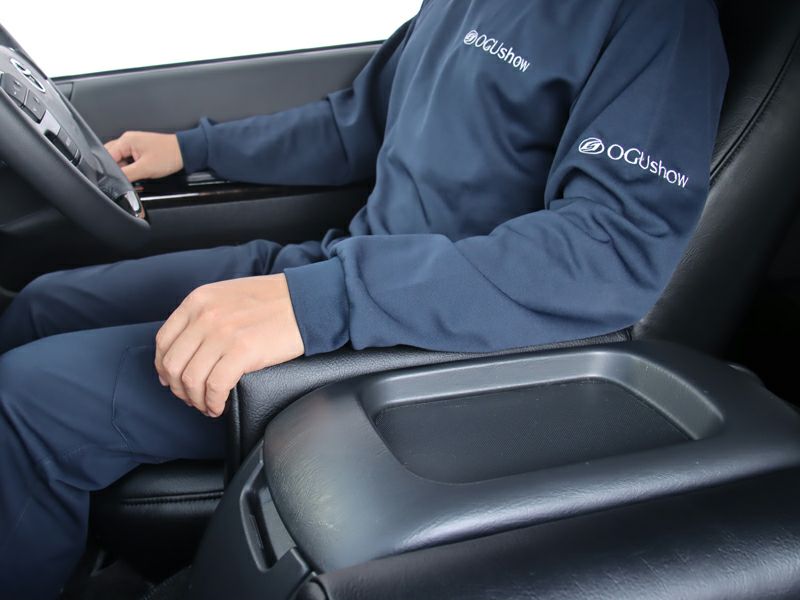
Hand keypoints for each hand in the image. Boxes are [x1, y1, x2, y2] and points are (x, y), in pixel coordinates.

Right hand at [104, 131, 183, 181]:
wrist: (185, 152)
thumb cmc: (170, 155)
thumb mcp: (145, 169)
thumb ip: (127, 175)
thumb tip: (114, 181)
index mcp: (126, 140)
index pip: (106, 157)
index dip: (109, 170)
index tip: (115, 180)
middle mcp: (127, 140)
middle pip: (111, 158)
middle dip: (117, 170)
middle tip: (129, 177)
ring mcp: (133, 145)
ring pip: (120, 160)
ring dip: (125, 170)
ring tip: (138, 174)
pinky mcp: (139, 150)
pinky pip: (128, 160)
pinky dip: (131, 168)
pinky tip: (140, 173)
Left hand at [155, 274, 304, 416]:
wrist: (307, 300)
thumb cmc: (274, 300)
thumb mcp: (228, 295)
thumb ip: (206, 313)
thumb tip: (190, 345)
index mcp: (199, 300)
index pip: (164, 340)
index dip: (164, 367)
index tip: (173, 380)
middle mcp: (205, 316)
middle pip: (173, 364)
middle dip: (179, 389)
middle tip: (192, 398)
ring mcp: (223, 334)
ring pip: (191, 379)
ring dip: (196, 400)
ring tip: (208, 406)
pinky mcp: (243, 352)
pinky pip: (215, 387)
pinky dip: (213, 403)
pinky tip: (220, 407)